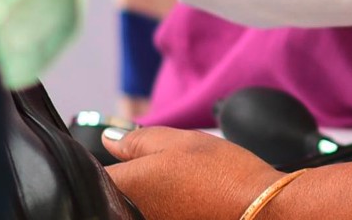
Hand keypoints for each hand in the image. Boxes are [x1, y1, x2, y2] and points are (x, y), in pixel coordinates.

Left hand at [104, 126, 280, 219]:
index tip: (127, 155)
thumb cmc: (221, 173)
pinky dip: (158, 207)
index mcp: (125, 185)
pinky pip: (148, 215)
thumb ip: (137, 139)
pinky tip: (184, 200)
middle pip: (111, 192)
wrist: (258, 209)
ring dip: (143, 194)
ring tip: (175, 185)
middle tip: (161, 169)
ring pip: (129, 205)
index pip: (92, 173)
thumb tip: (108, 139)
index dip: (104, 160)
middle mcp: (125, 213)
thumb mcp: (180, 142)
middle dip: (126, 178)